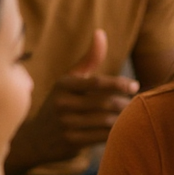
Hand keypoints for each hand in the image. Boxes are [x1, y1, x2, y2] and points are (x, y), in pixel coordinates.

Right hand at [7, 29, 138, 173]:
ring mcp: (65, 123)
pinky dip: (116, 133)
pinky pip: (102, 137)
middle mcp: (62, 103)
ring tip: (131, 115)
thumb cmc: (61, 103)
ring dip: (123, 118)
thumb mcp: (70, 80)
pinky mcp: (71, 142)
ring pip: (105, 120)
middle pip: (105, 102)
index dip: (120, 84)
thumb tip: (100, 32)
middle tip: (136, 104)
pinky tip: (121, 130)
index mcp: (63, 84)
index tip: (135, 86)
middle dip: (125, 103)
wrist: (37, 138)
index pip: (97, 82)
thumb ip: (89, 59)